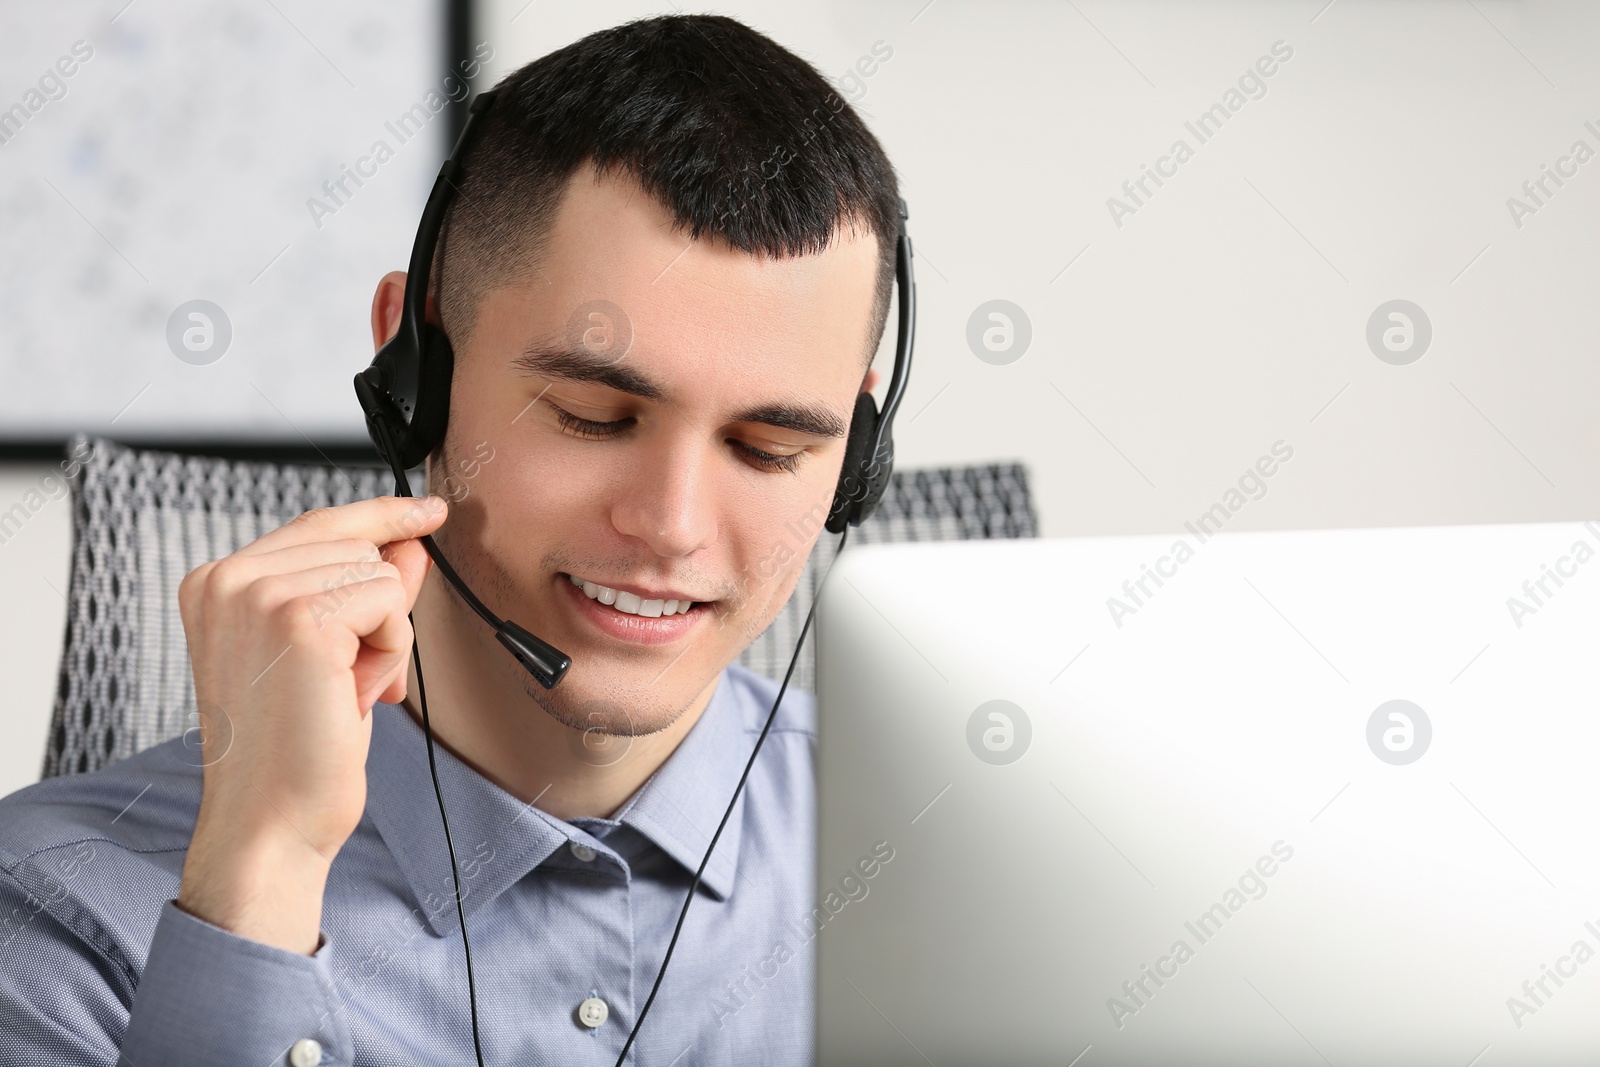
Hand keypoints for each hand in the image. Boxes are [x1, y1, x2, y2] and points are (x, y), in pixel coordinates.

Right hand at [173, 495, 445, 953]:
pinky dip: (390, 652)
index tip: (426, 512)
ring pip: (379, 574)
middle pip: (357, 547)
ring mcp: (260, 593)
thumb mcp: (333, 653)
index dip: (380, 517)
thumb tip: (411, 540)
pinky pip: (389, 602)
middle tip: (339, 684)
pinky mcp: (301, 617)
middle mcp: (228, 578)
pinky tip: (353, 695)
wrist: (271, 820)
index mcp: (216, 582)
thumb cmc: (294, 750)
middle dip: (374, 617)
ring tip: (338, 693)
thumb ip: (365, 588)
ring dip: (382, 639)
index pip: (317, 525)